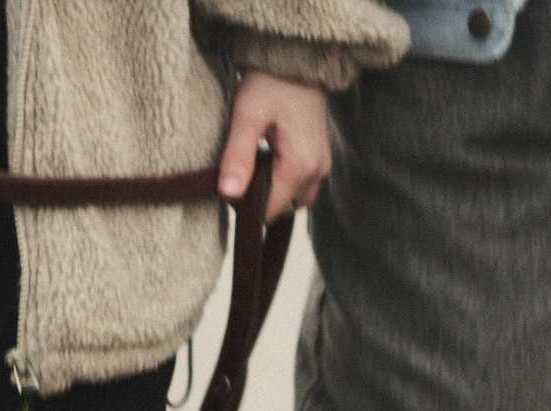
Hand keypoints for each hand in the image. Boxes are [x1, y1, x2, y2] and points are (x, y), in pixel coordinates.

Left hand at [217, 71, 331, 223]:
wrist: (297, 57)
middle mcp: (317, 171)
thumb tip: (228, 195)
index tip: (229, 184)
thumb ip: (238, 157)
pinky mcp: (319, 156)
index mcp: (300, 166)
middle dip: (259, 201)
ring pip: (293, 200)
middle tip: (239, 174)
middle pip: (283, 210)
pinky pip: (301, 185)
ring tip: (253, 166)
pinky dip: (282, 182)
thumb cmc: (271, 82)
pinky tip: (265, 160)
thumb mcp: (247, 117)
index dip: (245, 206)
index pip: (269, 212)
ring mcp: (322, 165)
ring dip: (272, 193)